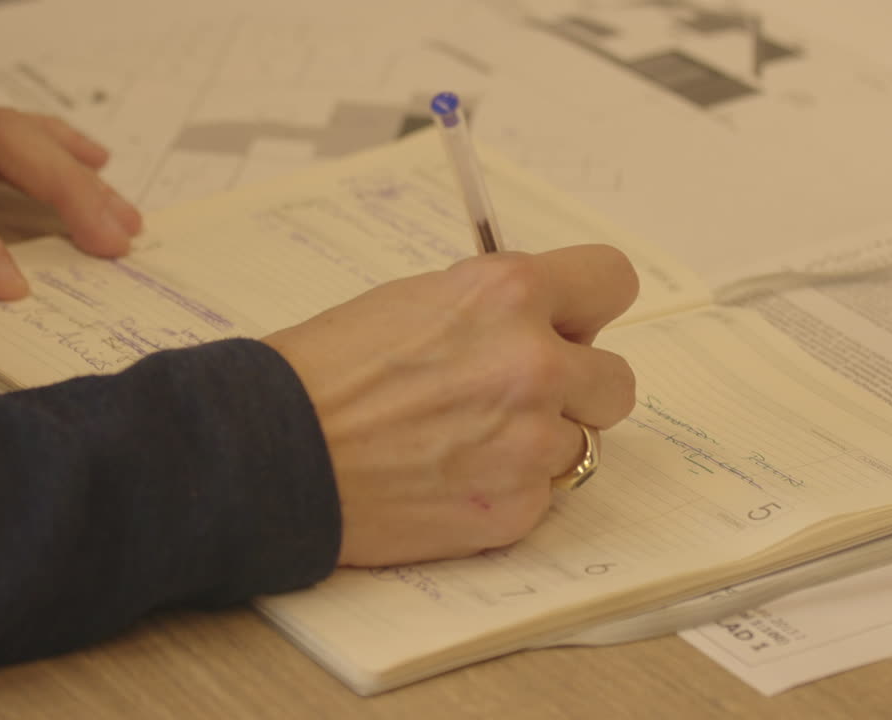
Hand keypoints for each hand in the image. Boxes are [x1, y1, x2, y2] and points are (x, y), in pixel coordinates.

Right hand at [265, 246, 638, 566]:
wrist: (275, 451)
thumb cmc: (328, 370)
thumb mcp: (416, 299)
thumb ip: (496, 309)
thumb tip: (544, 324)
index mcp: (509, 293)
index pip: (613, 282)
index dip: (589, 309)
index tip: (571, 326)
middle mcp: (535, 363)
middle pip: (616, 380)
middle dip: (575, 390)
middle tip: (514, 398)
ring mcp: (530, 442)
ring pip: (579, 444)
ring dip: (535, 444)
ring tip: (464, 443)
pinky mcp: (516, 508)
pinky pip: (541, 495)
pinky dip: (506, 491)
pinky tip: (448, 480)